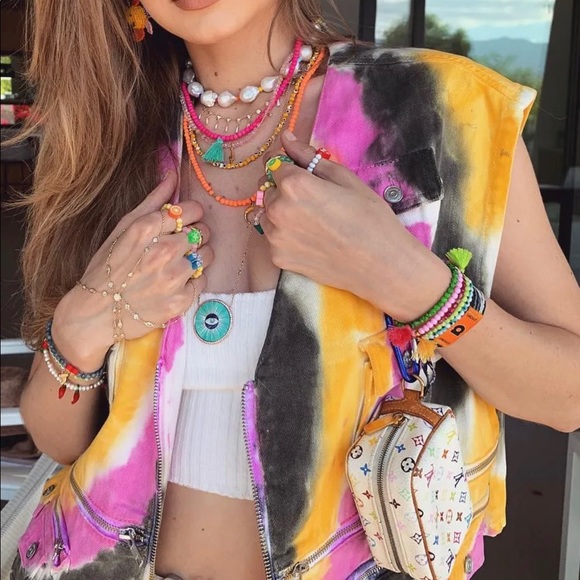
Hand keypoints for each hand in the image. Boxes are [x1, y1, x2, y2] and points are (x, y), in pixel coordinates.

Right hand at [52, 171, 212, 369]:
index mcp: (147, 228)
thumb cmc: (106, 269)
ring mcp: (173, 277)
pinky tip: (173, 285)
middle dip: (194, 237)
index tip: (184, 223)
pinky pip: (202, 281)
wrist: (96, 314)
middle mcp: (163, 250)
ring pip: (207, 256)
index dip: (191, 216)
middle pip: (203, 232)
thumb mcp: (123, 229)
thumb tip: (173, 174)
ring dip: (196, 259)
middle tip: (178, 248)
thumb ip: (152, 201)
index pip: (192, 210)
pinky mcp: (181, 300)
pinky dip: (192, 282)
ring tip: (176, 266)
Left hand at [261, 132, 449, 319]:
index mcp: (294, 184)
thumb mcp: (345, 179)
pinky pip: (272, 238)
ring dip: (280, 212)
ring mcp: (275, 237)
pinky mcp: (278, 259)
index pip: (273, 163)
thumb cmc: (370, 219)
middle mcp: (277, 209)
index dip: (287, 164)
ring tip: (311, 221)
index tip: (300, 170)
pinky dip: (285, 235)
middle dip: (283, 189)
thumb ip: (309, 157)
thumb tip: (286, 138)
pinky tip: (311, 239)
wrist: (381, 265)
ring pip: (266, 214)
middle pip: (267, 189)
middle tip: (313, 200)